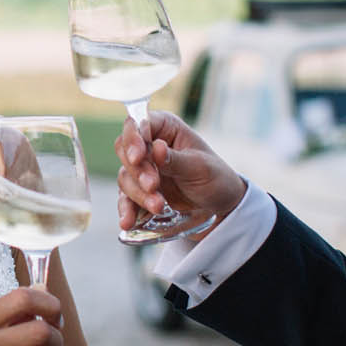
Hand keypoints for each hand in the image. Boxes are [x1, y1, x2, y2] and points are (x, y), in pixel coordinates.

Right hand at [114, 110, 245, 233]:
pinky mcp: (140, 192)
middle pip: (125, 151)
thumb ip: (175, 159)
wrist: (220, 207)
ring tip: (158, 207)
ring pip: (125, 177)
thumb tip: (155, 147)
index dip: (134, 139)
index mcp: (165, 128)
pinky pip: (126, 200)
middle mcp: (149, 145)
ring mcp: (142, 170)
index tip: (138, 158)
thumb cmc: (215, 178)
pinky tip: (128, 221)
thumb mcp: (200, 167)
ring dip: (138, 194)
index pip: (139, 124)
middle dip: (137, 171)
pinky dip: (126, 210)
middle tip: (153, 186)